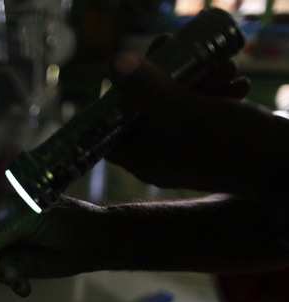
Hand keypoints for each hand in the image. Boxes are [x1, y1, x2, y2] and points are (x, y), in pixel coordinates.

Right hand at [0, 195, 106, 295]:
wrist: (97, 243)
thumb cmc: (68, 222)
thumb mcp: (33, 222)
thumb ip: (3, 233)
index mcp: (6, 209)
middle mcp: (5, 229)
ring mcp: (13, 248)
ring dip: (1, 274)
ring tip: (17, 280)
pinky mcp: (22, 265)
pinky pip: (8, 276)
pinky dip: (13, 283)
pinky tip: (24, 288)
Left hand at [104, 40, 285, 195]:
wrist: (287, 166)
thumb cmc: (236, 144)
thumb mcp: (189, 112)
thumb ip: (150, 90)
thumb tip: (115, 65)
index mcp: (143, 160)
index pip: (111, 125)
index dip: (119, 93)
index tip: (139, 66)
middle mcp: (159, 157)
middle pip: (145, 107)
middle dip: (171, 75)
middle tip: (193, 54)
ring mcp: (184, 150)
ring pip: (177, 102)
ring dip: (201, 78)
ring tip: (230, 70)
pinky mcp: (210, 141)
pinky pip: (201, 109)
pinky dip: (217, 91)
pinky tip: (239, 83)